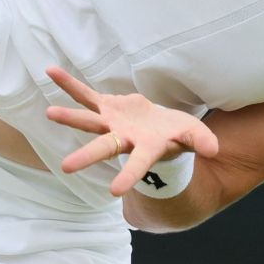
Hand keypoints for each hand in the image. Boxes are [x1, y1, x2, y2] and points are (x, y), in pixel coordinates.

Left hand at [45, 66, 218, 196]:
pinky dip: (69, 85)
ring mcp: (111, 123)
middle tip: (66, 167)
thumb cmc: (176, 134)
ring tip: (49, 113)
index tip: (114, 191)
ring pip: (88, 120)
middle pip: (104, 148)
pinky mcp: (106, 106)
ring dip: (69, 117)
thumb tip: (214, 150)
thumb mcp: (193, 135)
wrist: (158, 126)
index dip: (128, 175)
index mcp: (145, 148)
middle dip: (87, 157)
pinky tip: (51, 72)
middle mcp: (124, 139)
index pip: (137, 164)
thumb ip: (201, 141)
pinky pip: (85, 95)